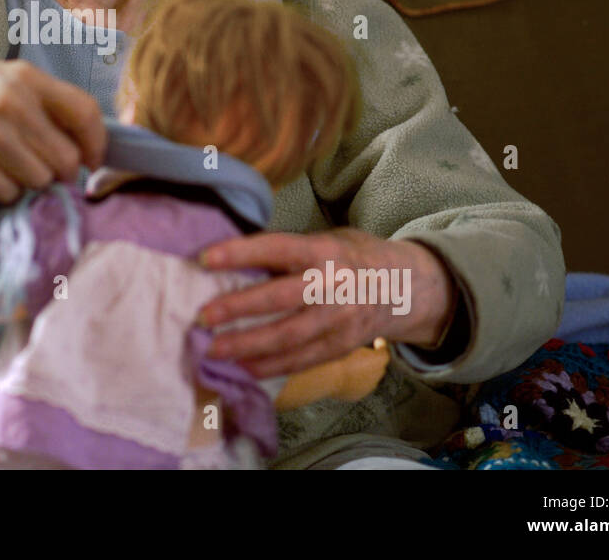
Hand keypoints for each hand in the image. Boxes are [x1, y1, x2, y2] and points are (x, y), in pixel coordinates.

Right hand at [0, 55, 106, 203]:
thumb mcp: (4, 78)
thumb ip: (44, 102)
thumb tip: (87, 143)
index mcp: (26, 78)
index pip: (85, 113)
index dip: (97, 144)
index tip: (92, 161)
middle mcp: (11, 103)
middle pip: (65, 159)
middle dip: (59, 172)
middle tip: (43, 170)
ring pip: (39, 180)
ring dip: (30, 183)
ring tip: (9, 168)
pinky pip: (8, 193)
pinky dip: (3, 192)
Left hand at [196, 227, 456, 378]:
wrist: (406, 287)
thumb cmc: (352, 257)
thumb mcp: (325, 240)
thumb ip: (287, 251)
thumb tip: (233, 262)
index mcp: (324, 251)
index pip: (277, 248)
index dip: (240, 253)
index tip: (205, 259)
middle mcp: (333, 285)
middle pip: (280, 298)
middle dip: (238, 308)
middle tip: (202, 316)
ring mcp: (339, 320)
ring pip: (288, 337)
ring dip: (247, 345)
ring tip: (213, 349)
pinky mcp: (341, 346)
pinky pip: (302, 360)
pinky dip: (271, 367)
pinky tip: (243, 368)